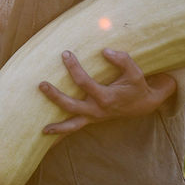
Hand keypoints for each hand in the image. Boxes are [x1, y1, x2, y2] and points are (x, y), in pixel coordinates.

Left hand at [39, 48, 176, 134]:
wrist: (143, 104)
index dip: (73, 68)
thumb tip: (105, 51)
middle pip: (71, 106)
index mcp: (106, 97)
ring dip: (57, 126)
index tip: (65, 54)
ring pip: (72, 124)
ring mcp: (94, 117)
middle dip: (55, 96)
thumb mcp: (135, 72)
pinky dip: (62, 132)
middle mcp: (97, 110)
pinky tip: (48, 132)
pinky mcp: (92, 120)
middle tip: (41, 84)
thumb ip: (123, 60)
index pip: (84, 82)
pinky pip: (75, 128)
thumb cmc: (136, 86)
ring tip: (42, 128)